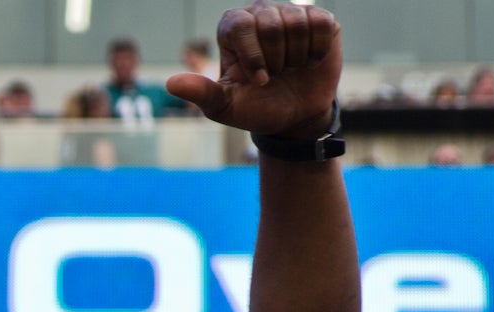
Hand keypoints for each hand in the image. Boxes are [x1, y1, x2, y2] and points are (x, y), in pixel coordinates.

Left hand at [165, 2, 341, 138]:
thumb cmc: (257, 107)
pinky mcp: (318, 19)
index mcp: (232, 26)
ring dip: (296, 57)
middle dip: (276, 60)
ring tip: (291, 68)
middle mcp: (259, 12)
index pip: (240, 25)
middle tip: (275, 75)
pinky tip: (309, 61)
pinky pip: (321, 25)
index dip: (254, 56)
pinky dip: (317, 51)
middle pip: (270, 24)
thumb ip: (201, 93)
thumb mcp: (226, 106)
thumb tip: (171, 84)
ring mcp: (289, 13)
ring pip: (297, 23)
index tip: (260, 80)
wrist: (294, 117)